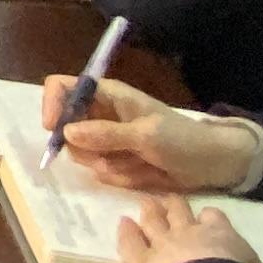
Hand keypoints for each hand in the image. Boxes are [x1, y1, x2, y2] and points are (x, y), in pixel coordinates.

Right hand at [35, 75, 259, 194]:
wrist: (210, 164)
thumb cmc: (181, 139)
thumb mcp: (145, 135)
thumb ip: (106, 134)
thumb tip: (65, 133)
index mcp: (107, 94)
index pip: (62, 87)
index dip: (52, 105)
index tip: (54, 131)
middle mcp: (100, 114)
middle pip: (65, 127)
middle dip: (84, 147)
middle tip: (110, 155)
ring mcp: (106, 139)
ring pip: (80, 153)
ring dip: (104, 163)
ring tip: (135, 163)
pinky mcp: (114, 160)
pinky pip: (99, 170)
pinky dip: (117, 175)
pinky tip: (141, 172)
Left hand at [113, 190, 255, 262]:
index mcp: (223, 236)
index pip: (215, 218)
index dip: (210, 217)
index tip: (207, 215)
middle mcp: (190, 234)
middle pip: (180, 213)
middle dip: (175, 206)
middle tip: (168, 199)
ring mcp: (162, 246)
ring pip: (153, 222)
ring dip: (150, 213)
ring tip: (145, 204)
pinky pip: (130, 243)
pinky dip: (126, 234)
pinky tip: (122, 224)